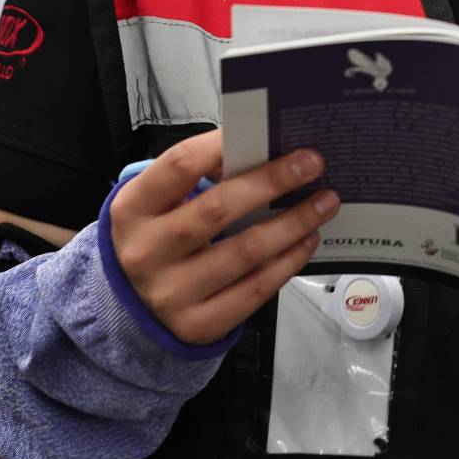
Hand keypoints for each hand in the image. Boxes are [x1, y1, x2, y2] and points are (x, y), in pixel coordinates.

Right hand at [108, 129, 339, 345]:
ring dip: (295, 223)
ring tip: (325, 203)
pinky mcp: (198, 325)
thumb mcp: (161, 205)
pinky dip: (289, 261)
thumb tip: (266, 151)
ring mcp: (171, 293)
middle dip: (273, 181)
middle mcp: (146, 252)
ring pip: (246, 251)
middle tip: (313, 163)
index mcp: (133, 209)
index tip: (268, 133)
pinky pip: (256, 289)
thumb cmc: (160, 239)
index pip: (179, 165)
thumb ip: (200, 178)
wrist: (134, 310)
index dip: (223, 144)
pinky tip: (307, 240)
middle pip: (218, 208)